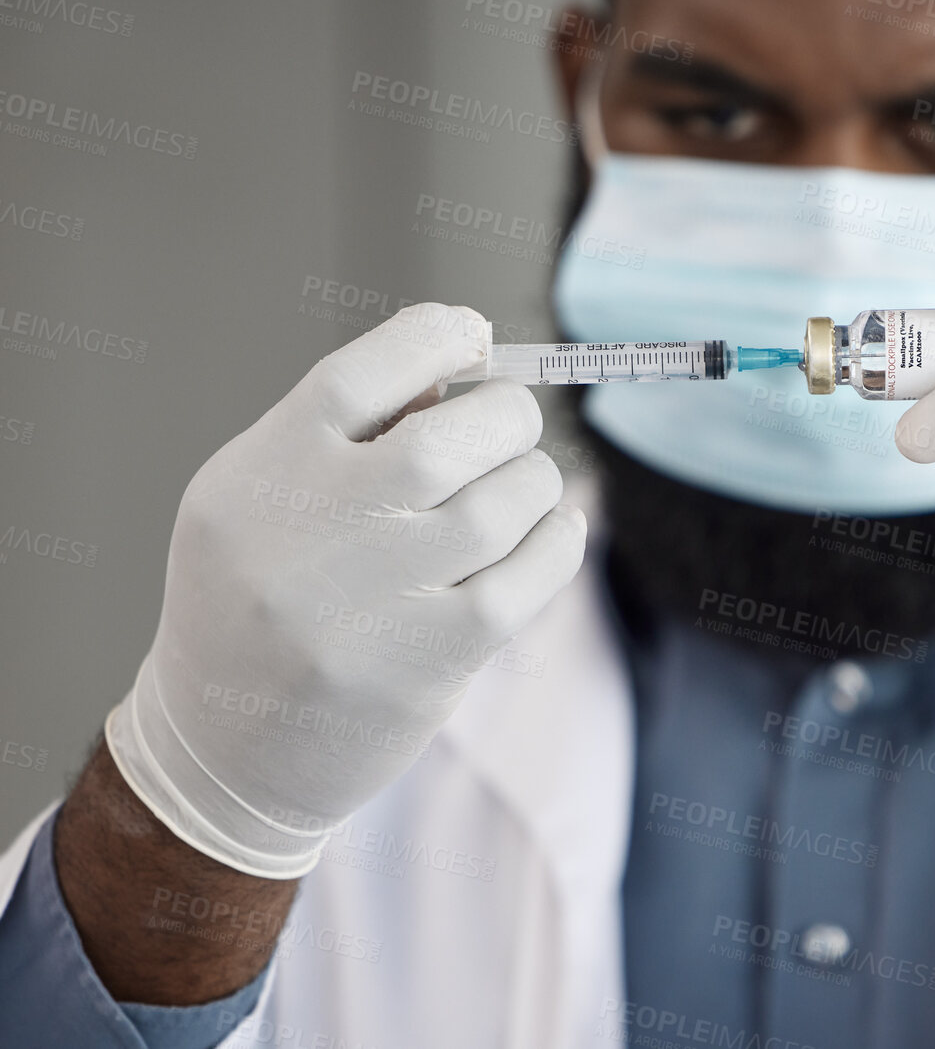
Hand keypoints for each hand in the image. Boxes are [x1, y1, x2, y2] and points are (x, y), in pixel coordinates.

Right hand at [105, 303, 587, 876]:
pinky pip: (529, 578)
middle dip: (507, 417)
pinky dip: (558, 545)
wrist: (221, 752)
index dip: (438, 337)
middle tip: (509, 430)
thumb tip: (463, 372)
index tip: (474, 338)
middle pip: (453, 435)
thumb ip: (347, 434)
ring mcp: (372, 599)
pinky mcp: (426, 660)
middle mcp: (314, 528)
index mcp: (266, 470)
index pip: (365, 371)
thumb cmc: (258, 601)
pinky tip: (552, 535)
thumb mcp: (260, 499)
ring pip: (505, 503)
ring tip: (525, 491)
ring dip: (537, 484)